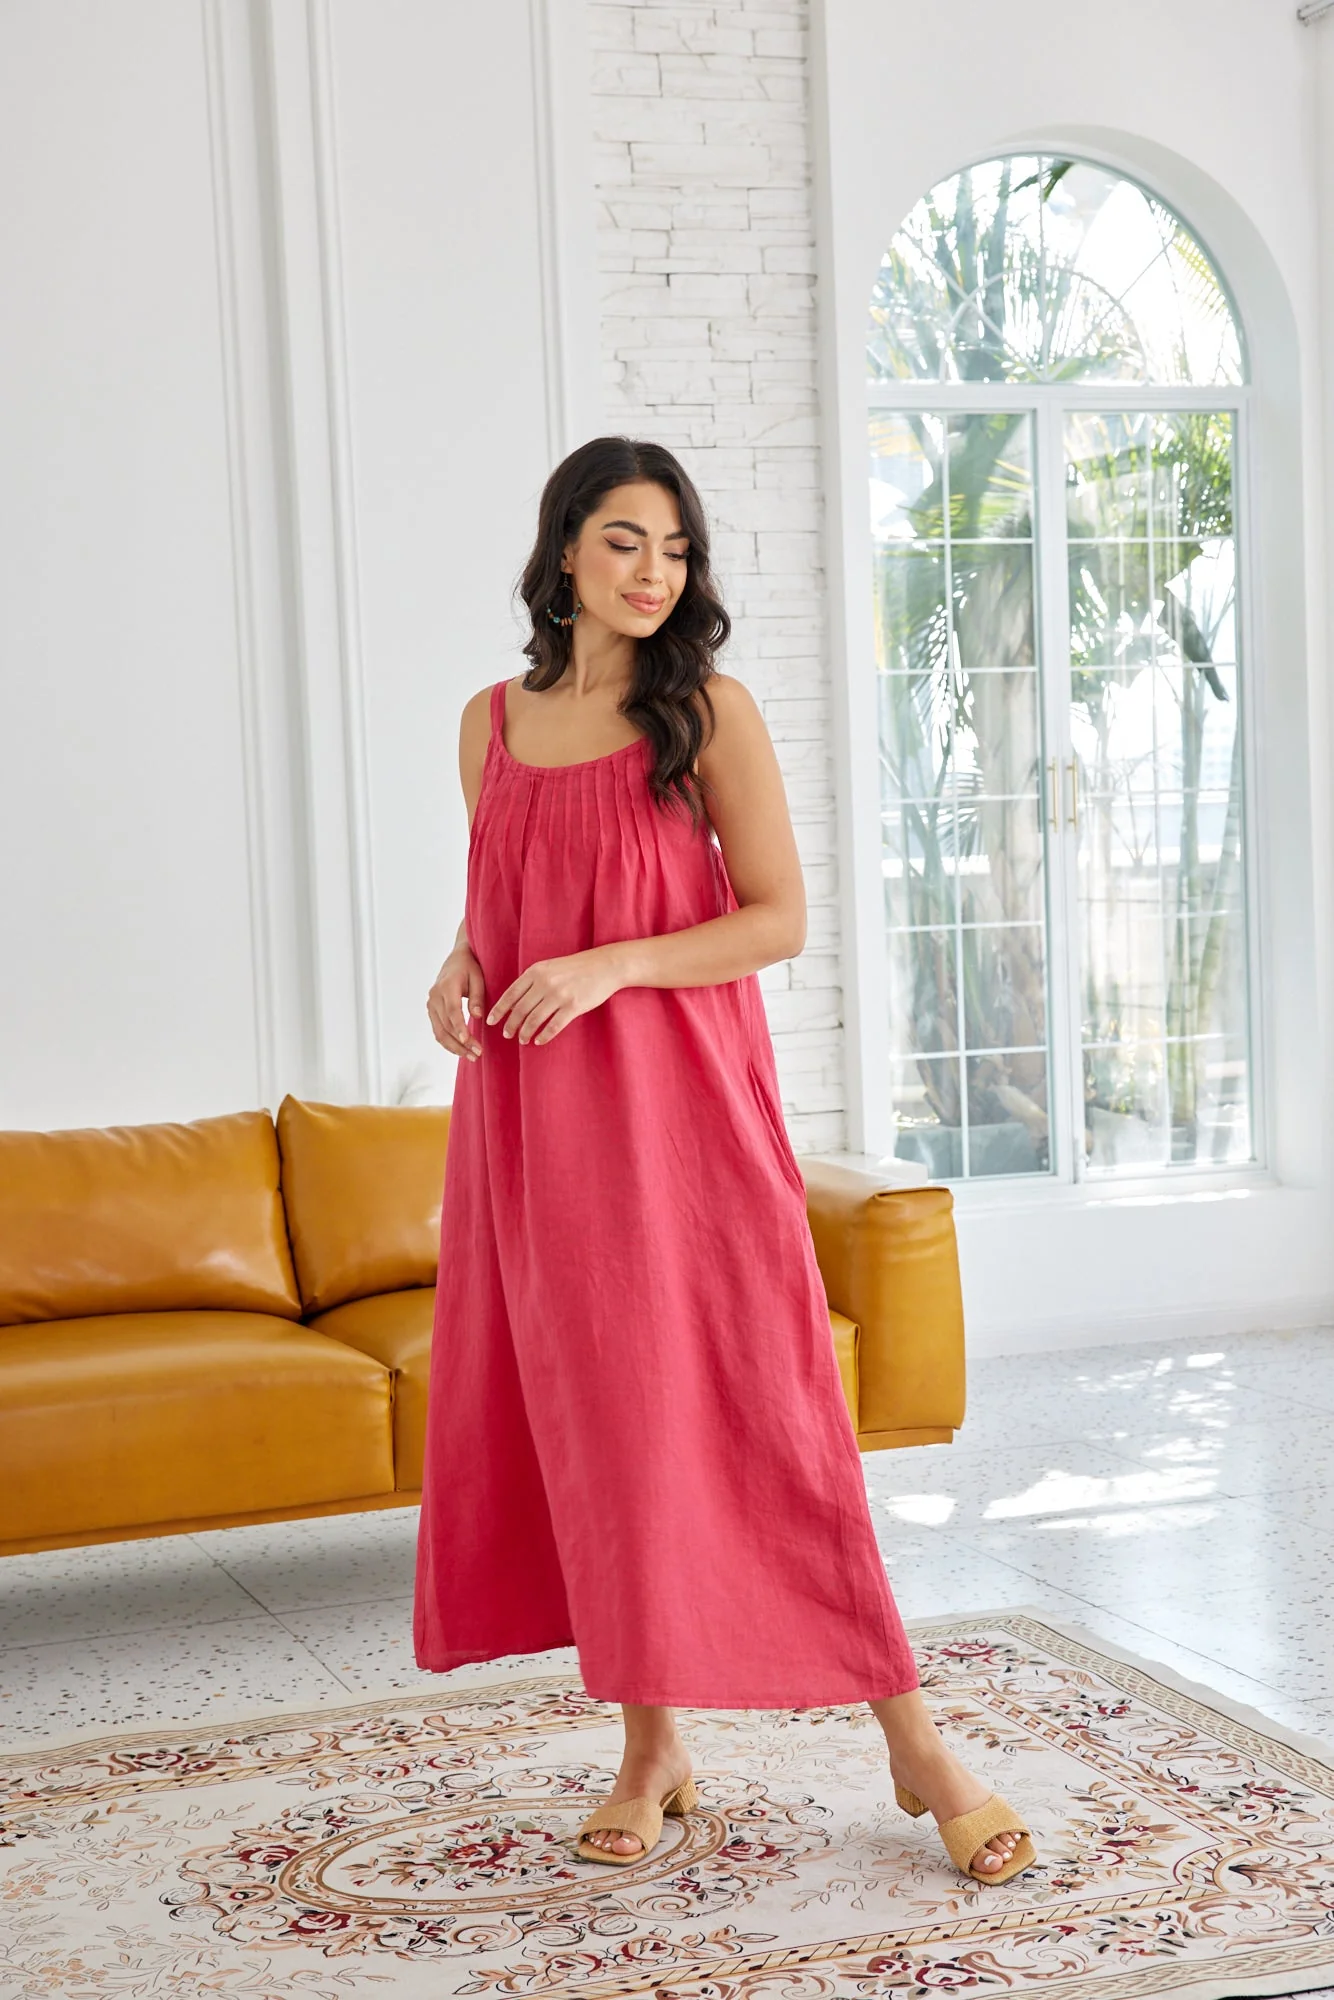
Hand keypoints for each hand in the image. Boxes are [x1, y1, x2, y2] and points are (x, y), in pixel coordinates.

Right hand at [426, 946, 485, 1060]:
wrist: (457, 959)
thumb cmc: (470, 967)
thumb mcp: (478, 977)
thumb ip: (477, 997)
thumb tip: (478, 1016)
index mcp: (447, 986)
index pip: (452, 1011)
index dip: (459, 1028)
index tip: (467, 1041)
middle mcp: (435, 996)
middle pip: (446, 1026)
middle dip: (461, 1043)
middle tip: (477, 1054)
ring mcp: (431, 1004)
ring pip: (440, 1031)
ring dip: (454, 1047)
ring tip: (471, 1056)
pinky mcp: (432, 1010)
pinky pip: (438, 1030)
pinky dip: (448, 1042)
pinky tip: (460, 1050)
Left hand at [485, 947, 623, 1045]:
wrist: (604, 966)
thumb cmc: (575, 968)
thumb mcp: (550, 967)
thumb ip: (532, 981)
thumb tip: (514, 1002)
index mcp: (536, 972)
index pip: (511, 994)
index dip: (499, 1010)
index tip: (491, 1021)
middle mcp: (545, 983)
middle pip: (520, 1009)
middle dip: (511, 1024)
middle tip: (507, 1034)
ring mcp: (560, 995)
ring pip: (535, 1020)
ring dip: (525, 1032)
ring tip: (522, 1039)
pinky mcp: (574, 1006)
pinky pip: (553, 1026)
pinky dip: (544, 1036)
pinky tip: (539, 1041)